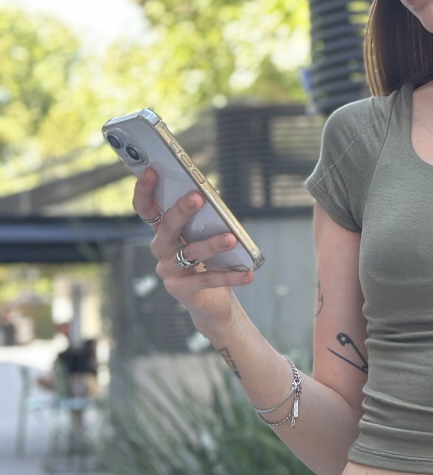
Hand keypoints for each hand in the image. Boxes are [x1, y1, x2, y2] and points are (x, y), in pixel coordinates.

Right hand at [133, 167, 253, 328]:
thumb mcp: (203, 238)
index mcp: (163, 233)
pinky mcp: (182, 290)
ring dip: (212, 244)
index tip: (151, 171)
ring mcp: (168, 271)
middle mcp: (161, 251)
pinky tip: (247, 274)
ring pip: (190, 253)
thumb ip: (203, 220)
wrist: (211, 303)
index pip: (146, 210)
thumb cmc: (209, 262)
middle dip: (181, 211)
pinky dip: (230, 276)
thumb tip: (211, 196)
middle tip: (197, 197)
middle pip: (167, 228)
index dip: (144, 191)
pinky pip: (208, 279)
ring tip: (231, 239)